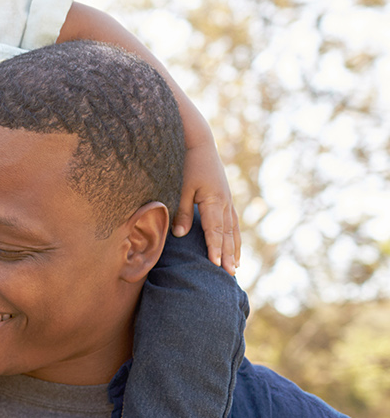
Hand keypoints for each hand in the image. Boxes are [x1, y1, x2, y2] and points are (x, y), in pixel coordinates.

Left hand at [174, 132, 239, 274]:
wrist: (200, 143)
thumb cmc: (187, 164)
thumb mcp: (181, 187)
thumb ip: (182, 211)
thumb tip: (180, 234)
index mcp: (214, 200)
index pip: (215, 230)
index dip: (216, 248)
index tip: (216, 265)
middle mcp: (225, 202)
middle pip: (228, 234)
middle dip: (229, 254)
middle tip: (230, 274)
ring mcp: (228, 200)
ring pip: (233, 229)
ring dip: (234, 248)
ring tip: (235, 266)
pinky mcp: (226, 197)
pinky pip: (232, 222)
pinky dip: (233, 236)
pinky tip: (234, 245)